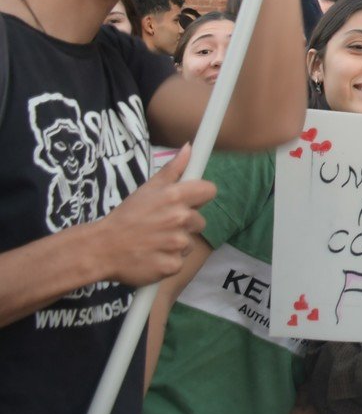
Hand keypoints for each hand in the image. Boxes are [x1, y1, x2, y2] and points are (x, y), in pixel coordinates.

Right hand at [93, 148, 216, 285]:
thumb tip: (188, 148)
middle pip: (200, 220)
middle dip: (184, 224)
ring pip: (189, 242)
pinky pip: (180, 262)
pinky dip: (168, 262)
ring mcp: (176, 243)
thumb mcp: (146, 189)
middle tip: (160, 226)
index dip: (200, 196)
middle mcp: (179, 218)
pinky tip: (152, 257)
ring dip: (175, 244)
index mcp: (174, 196)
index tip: (189, 202)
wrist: (100, 249)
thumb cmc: (125, 217)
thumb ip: (172, 170)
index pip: (209, 191)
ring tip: (153, 242)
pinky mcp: (172, 265)